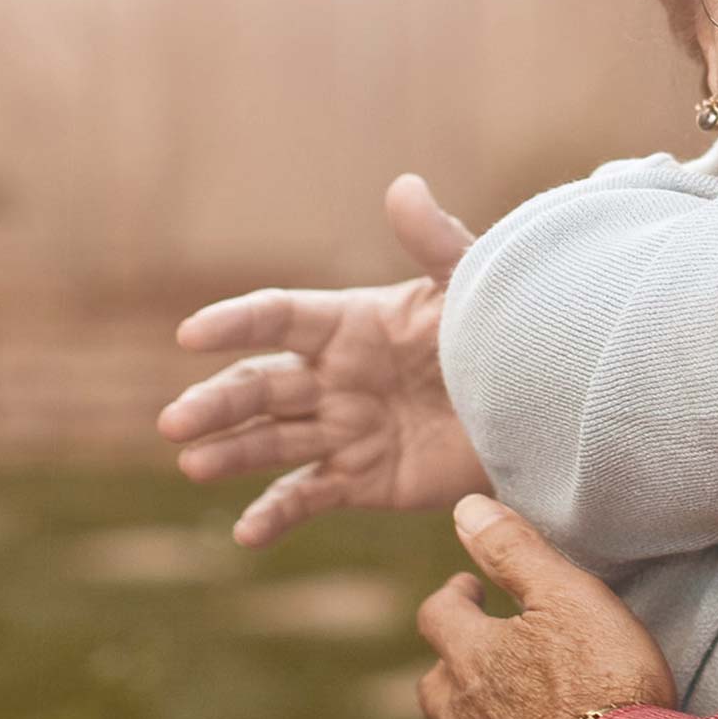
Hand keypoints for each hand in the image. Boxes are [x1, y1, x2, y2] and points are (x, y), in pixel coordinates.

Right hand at [157, 174, 490, 545]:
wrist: (542, 404)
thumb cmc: (506, 332)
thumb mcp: (471, 286)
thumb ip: (436, 243)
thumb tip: (403, 185)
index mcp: (352, 323)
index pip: (280, 317)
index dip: (235, 322)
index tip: (190, 334)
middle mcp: (335, 376)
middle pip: (259, 386)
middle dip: (216, 402)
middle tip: (175, 422)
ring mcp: (343, 429)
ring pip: (271, 440)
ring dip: (229, 453)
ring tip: (194, 464)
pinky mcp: (361, 479)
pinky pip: (306, 496)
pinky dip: (273, 516)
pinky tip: (245, 533)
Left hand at [418, 496, 677, 718]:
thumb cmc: (606, 676)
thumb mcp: (568, 594)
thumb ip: (514, 550)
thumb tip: (466, 508)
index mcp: (472, 654)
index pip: (436, 614)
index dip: (454, 594)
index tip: (472, 589)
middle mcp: (460, 710)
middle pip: (434, 677)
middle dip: (455, 654)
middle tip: (488, 641)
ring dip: (467, 705)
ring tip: (502, 694)